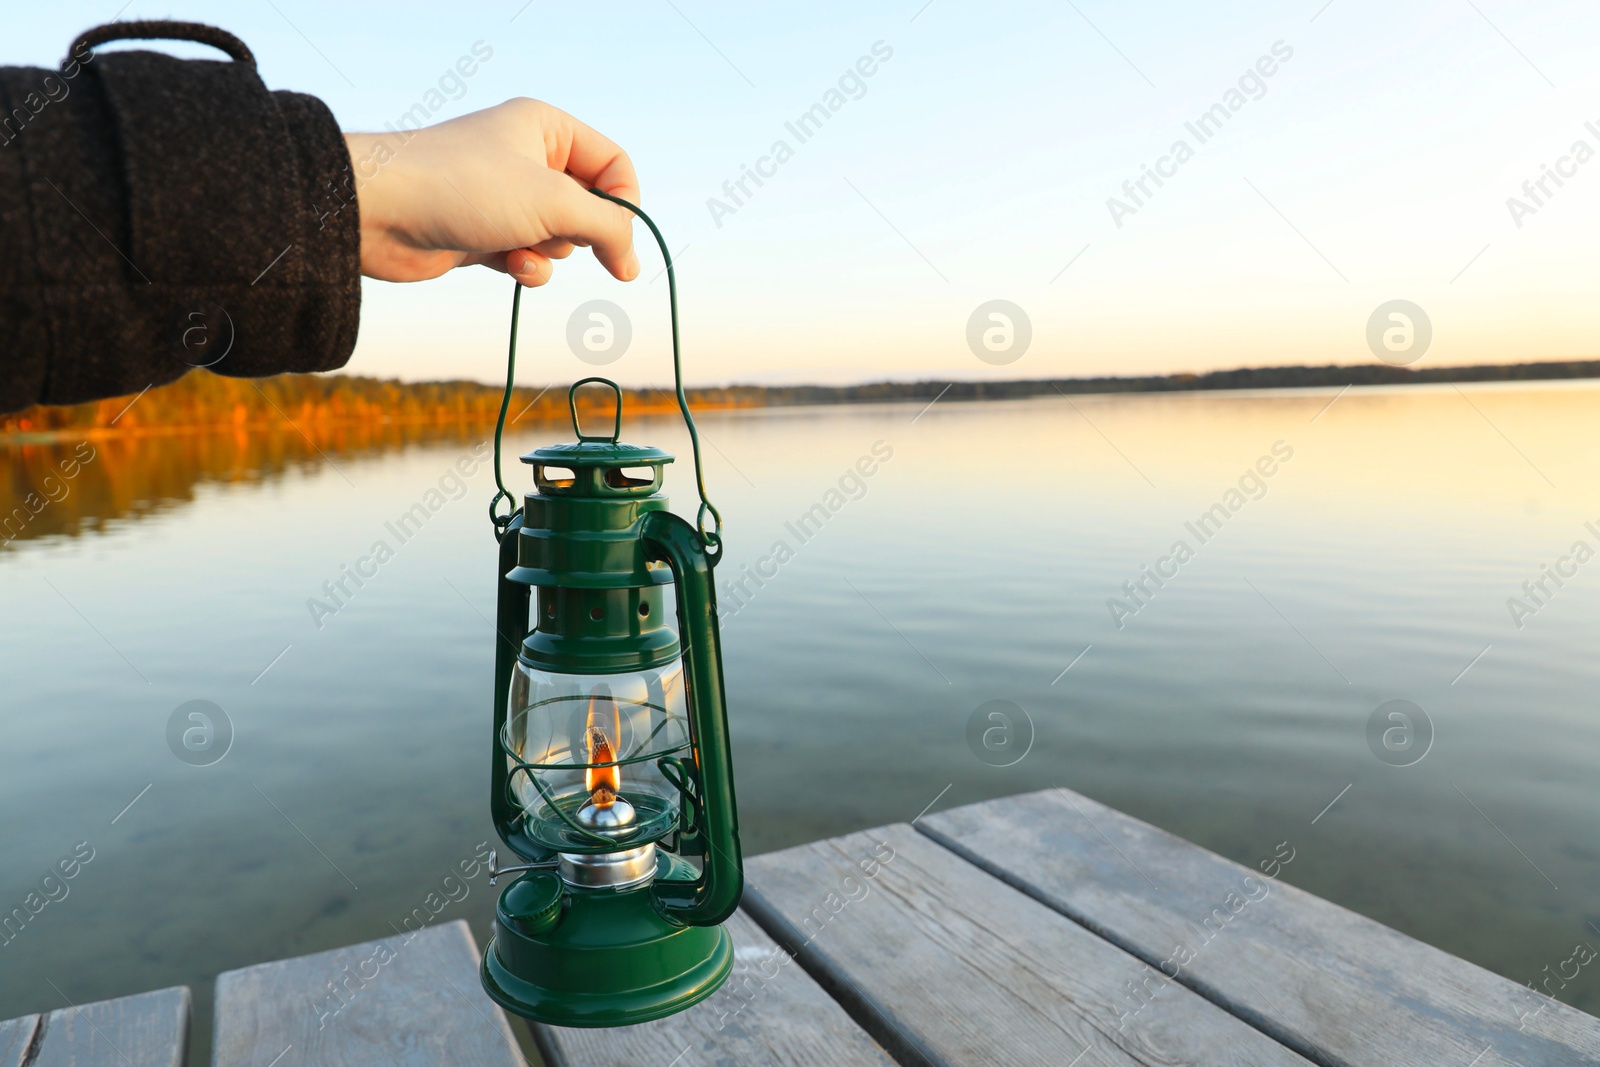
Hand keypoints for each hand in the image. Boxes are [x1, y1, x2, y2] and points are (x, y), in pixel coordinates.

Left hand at [344, 98, 640, 286]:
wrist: (378, 212)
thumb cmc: (465, 188)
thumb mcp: (554, 203)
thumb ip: (607, 229)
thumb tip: (633, 264)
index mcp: (546, 128)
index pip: (613, 165)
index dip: (624, 204)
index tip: (623, 243)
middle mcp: (528, 157)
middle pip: (589, 206)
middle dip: (579, 232)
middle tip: (561, 237)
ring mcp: (505, 198)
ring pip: (560, 238)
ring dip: (549, 253)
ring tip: (520, 249)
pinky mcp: (485, 234)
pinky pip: (529, 257)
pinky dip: (525, 267)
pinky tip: (507, 265)